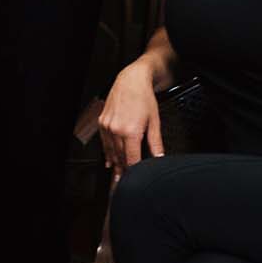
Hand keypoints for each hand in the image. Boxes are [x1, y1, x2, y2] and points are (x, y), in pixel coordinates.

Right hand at [98, 60, 163, 178]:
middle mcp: (116, 130)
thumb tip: (159, 157)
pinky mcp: (102, 122)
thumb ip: (156, 143)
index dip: (134, 171)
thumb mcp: (154, 121)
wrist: (131, 80)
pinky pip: (104, 142)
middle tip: (124, 182)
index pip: (131, 159)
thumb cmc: (144, 98)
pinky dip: (107, 152)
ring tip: (116, 175)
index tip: (135, 180)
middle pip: (119, 157)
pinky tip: (109, 160)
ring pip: (110, 151)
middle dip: (123, 170)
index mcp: (131, 131)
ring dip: (114, 163)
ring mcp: (107, 126)